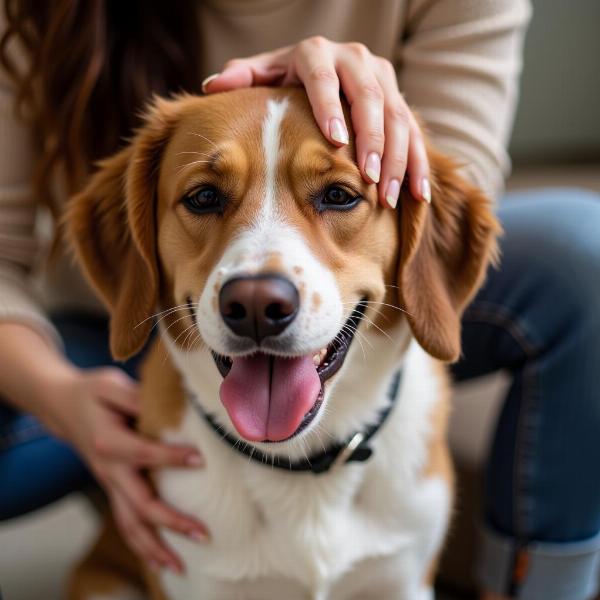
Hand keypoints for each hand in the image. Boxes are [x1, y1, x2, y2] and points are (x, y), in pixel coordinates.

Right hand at [47, 367, 207, 572]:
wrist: (63, 407)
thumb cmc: (93, 393)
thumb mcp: (110, 385)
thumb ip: (134, 397)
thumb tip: (167, 408)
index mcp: (108, 442)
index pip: (144, 454)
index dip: (172, 458)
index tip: (201, 461)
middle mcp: (108, 470)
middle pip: (139, 504)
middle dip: (171, 522)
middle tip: (203, 533)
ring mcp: (109, 484)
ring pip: (129, 524)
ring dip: (154, 547)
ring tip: (181, 566)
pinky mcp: (113, 489)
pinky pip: (126, 523)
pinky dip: (142, 544)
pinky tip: (163, 560)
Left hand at [201, 36, 430, 208]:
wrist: (326, 72)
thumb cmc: (288, 82)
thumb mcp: (265, 75)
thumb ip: (244, 77)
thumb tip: (213, 86)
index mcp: (317, 53)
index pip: (324, 76)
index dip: (330, 106)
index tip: (335, 140)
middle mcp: (355, 61)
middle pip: (369, 98)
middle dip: (372, 138)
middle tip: (369, 175)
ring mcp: (383, 80)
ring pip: (398, 117)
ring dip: (398, 158)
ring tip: (390, 194)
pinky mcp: (400, 101)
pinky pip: (417, 134)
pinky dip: (418, 164)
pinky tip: (418, 194)